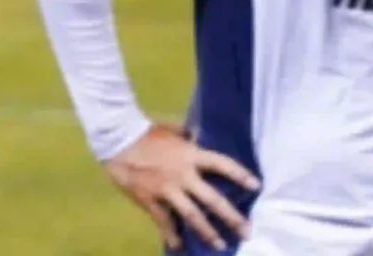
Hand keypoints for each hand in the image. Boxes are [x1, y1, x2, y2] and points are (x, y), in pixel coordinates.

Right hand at [105, 124, 258, 251]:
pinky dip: (171, 234)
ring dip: (207, 232)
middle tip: (246, 232)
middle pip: (213, 199)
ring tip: (220, 245)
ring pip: (192, 215)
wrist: (116, 138)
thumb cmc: (145, 132)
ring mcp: (166, 188)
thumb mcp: (170, 128)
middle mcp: (183, 174)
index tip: (256, 186)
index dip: (240, 175)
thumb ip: (188, 134)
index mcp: (190, 155)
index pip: (222, 165)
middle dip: (231, 217)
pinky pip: (164, 220)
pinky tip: (178, 245)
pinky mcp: (150, 198)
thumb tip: (201, 135)